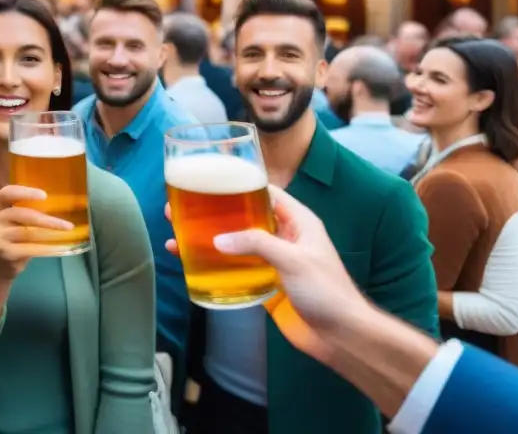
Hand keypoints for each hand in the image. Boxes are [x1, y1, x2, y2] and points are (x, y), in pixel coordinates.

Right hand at [0, 185, 73, 279]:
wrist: (1, 261)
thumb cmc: (15, 233)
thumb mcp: (17, 218)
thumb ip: (30, 208)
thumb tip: (62, 202)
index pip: (6, 193)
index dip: (24, 192)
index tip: (44, 195)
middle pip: (20, 214)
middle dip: (44, 218)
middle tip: (66, 223)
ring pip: (26, 233)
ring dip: (49, 232)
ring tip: (67, 231)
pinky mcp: (5, 252)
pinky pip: (29, 249)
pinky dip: (45, 248)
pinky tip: (58, 247)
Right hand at [165, 187, 367, 362]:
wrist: (341, 337)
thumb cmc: (328, 292)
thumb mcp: (293, 260)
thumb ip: (257, 244)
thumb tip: (217, 239)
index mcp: (297, 221)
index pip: (265, 192)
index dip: (239, 183)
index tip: (209, 179)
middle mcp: (283, 237)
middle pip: (242, 217)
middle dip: (213, 213)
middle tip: (180, 209)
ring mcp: (272, 262)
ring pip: (234, 244)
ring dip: (208, 240)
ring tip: (176, 237)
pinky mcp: (264, 284)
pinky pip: (235, 270)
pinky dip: (214, 267)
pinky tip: (192, 265)